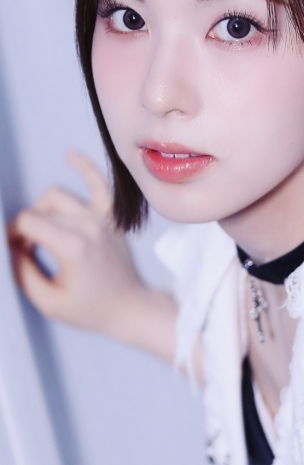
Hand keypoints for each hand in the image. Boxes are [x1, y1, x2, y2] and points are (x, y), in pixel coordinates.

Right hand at [8, 152, 176, 361]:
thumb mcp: (48, 302)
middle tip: (27, 250)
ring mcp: (103, 218)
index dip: (13, 234)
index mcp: (73, 247)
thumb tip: (10, 246)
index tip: (16, 250)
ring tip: (41, 230)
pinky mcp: (112, 217)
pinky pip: (100, 184)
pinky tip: (70, 154)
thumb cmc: (91, 309)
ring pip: (58, 195)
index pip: (27, 222)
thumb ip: (22, 272)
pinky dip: (85, 167)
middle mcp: (89, 226)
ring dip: (42, 209)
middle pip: (39, 210)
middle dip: (25, 228)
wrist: (130, 307)